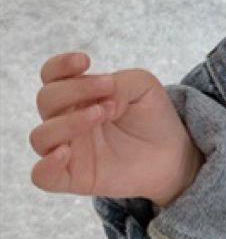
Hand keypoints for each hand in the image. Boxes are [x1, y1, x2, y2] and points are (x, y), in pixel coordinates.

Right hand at [29, 50, 202, 207]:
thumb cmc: (151, 117)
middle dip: (76, 90)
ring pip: (41, 135)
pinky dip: (46, 165)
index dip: (60, 65)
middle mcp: (66, 119)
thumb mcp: (143, 87)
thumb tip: (100, 99)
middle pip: (46, 99)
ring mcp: (67, 149)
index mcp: (78, 95)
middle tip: (110, 95)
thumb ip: (120, 83)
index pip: (51, 76)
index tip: (84, 61)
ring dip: (69, 122)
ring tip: (103, 114)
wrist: (171, 154)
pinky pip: (42, 175)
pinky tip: (65, 153)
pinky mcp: (73, 177)